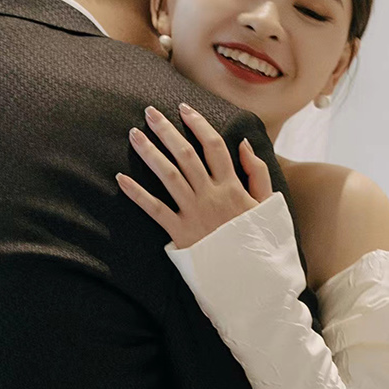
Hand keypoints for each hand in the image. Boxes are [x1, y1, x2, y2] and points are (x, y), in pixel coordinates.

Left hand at [115, 102, 273, 248]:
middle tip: (149, 112)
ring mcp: (194, 213)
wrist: (251, 279)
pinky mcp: (180, 233)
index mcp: (232, 186)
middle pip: (186, 155)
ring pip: (168, 175)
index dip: (198, 124)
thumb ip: (256, 172)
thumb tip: (242, 143)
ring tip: (133, 135)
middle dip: (166, 130)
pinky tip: (121, 178)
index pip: (214, 146)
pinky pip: (154, 210)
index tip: (184, 109)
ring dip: (149, 153)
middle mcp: (211, 195)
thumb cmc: (258, 241)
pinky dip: (137, 194)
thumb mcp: (267, 204)